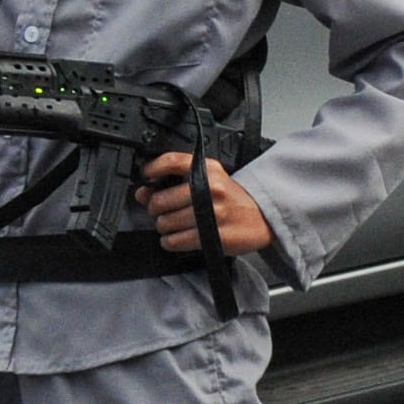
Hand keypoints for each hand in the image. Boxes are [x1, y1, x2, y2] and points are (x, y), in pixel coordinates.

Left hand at [140, 150, 271, 257]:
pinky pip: (176, 241)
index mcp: (208, 170)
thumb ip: (176, 180)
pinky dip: (170, 241)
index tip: (145, 179)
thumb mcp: (210, 178)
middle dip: (155, 208)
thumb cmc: (231, 198)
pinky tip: (178, 237)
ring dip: (164, 227)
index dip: (151, 170)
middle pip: (160, 200)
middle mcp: (209, 189)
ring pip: (165, 223)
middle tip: (163, 210)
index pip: (171, 161)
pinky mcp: (213, 236)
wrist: (261, 216)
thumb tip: (142, 193)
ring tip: (175, 224)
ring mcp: (212, 214)